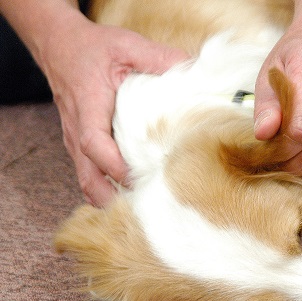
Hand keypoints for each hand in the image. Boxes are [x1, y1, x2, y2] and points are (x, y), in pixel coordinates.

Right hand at [38, 11, 187, 205]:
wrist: (59, 45)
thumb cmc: (93, 48)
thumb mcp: (127, 45)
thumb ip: (159, 58)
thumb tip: (194, 70)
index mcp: (89, 107)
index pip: (95, 145)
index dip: (116, 165)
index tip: (140, 176)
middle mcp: (78, 129)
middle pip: (88, 177)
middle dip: (114, 198)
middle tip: (147, 206)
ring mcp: (76, 140)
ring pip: (88, 181)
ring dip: (111, 197)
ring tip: (145, 206)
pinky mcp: (81, 145)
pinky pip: (90, 174)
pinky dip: (107, 188)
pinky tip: (134, 192)